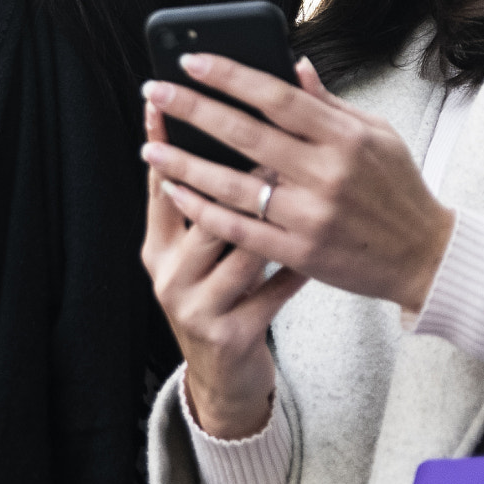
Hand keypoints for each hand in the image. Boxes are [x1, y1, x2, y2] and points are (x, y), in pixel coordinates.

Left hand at [141, 55, 455, 313]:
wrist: (424, 256)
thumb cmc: (399, 190)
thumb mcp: (377, 135)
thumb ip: (330, 103)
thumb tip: (293, 64)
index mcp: (344, 136)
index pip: (275, 95)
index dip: (229, 75)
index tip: (190, 61)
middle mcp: (326, 172)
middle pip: (244, 134)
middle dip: (192, 109)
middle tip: (153, 91)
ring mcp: (311, 215)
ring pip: (233, 184)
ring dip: (184, 164)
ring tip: (150, 147)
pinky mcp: (300, 252)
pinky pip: (239, 229)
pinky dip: (203, 210)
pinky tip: (176, 192)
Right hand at [141, 99, 304, 438]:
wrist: (225, 377)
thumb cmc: (220, 298)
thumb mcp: (201, 253)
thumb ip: (210, 196)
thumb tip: (222, 124)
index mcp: (161, 248)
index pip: (162, 188)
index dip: (169, 146)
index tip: (173, 106)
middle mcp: (171, 276)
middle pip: (202, 212)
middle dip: (237, 170)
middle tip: (270, 136)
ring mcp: (199, 307)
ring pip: (241, 249)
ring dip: (274, 214)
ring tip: (301, 181)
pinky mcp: (233, 334)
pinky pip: (273, 291)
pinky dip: (299, 265)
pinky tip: (323, 245)